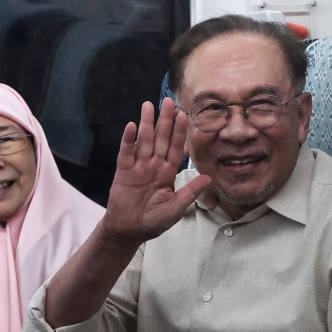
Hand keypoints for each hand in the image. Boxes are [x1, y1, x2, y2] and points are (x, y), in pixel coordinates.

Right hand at [102, 98, 211, 244]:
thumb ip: (190, 192)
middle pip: (160, 139)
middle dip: (164, 120)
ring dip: (146, 123)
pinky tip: (132, 126)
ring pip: (144, 141)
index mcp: (167, 173)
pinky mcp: (123, 172)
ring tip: (149, 105)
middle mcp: (153, 166)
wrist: (129, 231)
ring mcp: (137, 167)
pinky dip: (128, 140)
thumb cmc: (153, 221)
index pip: (175, 148)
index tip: (184, 115)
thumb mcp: (175, 207)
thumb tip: (209, 178)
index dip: (179, 132)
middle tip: (168, 101)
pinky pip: (126, 153)